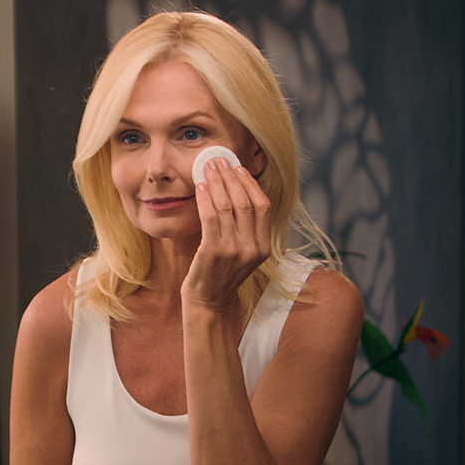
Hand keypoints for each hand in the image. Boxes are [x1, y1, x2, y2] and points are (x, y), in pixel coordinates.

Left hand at [182, 158, 270, 310]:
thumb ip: (246, 229)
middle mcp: (252, 247)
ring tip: (207, 168)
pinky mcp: (213, 251)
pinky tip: (199, 187)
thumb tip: (237, 193)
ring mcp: (234, 250)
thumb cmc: (221, 275)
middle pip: (245, 202)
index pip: (263, 206)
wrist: (208, 303)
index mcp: (264, 247)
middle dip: (231, 177)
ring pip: (227, 206)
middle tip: (219, 161)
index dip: (250, 184)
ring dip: (216, 183)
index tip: (238, 168)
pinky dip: (205, 198)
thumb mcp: (242, 253)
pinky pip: (210, 216)